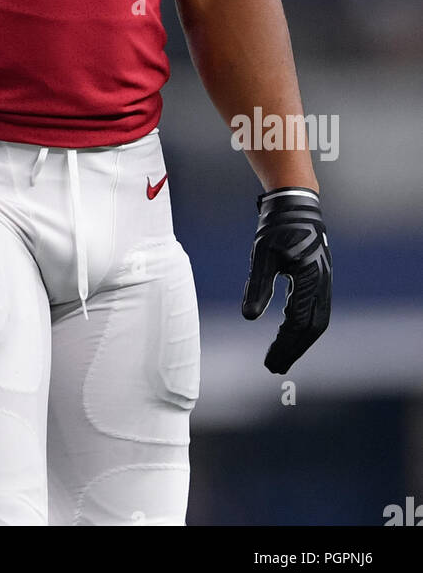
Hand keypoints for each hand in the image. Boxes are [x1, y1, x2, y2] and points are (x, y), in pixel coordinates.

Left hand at [241, 187, 331, 372]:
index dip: (284, 345)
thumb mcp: (262, 255)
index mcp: (310, 279)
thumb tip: (249, 317)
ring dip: (299, 341)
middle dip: (293, 349)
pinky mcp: (319, 278)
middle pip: (312, 328)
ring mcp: (323, 281)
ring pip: (316, 321)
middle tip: (274, 367)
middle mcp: (322, 283)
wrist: (294, 205)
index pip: (298, 323)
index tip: (269, 362)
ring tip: (281, 356)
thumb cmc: (277, 228)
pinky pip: (315, 309)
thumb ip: (258, 286)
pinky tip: (286, 331)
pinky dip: (302, 326)